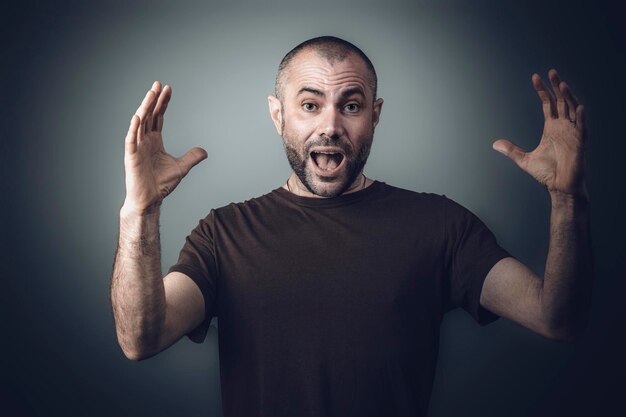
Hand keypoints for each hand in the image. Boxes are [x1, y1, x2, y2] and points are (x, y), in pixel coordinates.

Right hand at [123, 81, 207, 213]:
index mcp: (154, 141)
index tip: (168, 89)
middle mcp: (144, 141)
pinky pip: (131, 140)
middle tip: (158, 84)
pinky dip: (134, 128)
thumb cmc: (161, 184)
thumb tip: (205, 151)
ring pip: (139, 123)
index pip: (158, 117)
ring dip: (145, 107)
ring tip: (151, 93)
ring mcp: (137, 147)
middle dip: (153, 99)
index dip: (163, 103)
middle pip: (148, 115)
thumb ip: (192, 157)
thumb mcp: (182, 168)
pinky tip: (138, 116)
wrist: (150, 200)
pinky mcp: (131, 156)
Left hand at [493, 69, 586, 197]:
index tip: (535, 77)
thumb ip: (511, 150)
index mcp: (552, 128)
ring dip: (569, 97)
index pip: (549, 104)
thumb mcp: (524, 160)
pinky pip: (582, 128)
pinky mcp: (580, 144)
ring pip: (572, 110)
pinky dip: (581, 118)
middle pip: (562, 101)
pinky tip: (578, 108)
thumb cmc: (547, 174)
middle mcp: (564, 127)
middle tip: (551, 71)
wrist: (560, 188)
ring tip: (562, 84)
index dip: (543, 90)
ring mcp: (573, 134)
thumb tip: (495, 144)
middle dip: (556, 87)